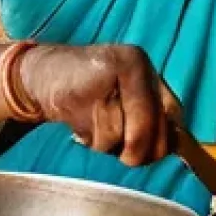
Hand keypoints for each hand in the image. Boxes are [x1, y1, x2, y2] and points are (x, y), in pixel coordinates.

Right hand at [17, 44, 180, 166]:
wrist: (41, 74)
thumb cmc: (89, 91)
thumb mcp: (125, 95)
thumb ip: (150, 113)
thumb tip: (174, 145)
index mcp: (141, 63)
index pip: (171, 113)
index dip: (165, 139)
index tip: (153, 151)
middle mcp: (131, 64)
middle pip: (148, 127)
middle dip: (137, 149)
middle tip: (125, 152)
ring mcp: (108, 76)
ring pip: (122, 136)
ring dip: (107, 142)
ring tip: (94, 122)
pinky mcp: (85, 92)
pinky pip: (99, 136)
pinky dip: (91, 139)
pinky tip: (80, 120)